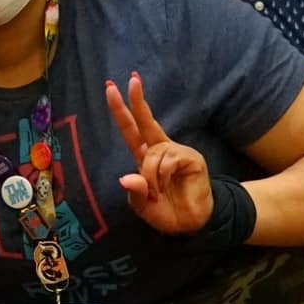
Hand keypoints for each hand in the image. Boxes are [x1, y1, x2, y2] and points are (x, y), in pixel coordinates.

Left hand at [107, 74, 212, 234]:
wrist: (192, 224)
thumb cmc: (167, 212)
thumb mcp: (143, 206)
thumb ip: (135, 192)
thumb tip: (127, 177)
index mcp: (145, 157)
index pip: (131, 130)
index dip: (121, 111)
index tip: (111, 88)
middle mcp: (160, 150)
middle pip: (146, 121)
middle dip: (137, 101)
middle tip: (132, 79)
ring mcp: (176, 152)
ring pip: (153, 152)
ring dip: (150, 174)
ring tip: (157, 191)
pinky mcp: (191, 158)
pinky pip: (167, 160)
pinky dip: (162, 176)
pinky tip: (168, 186)